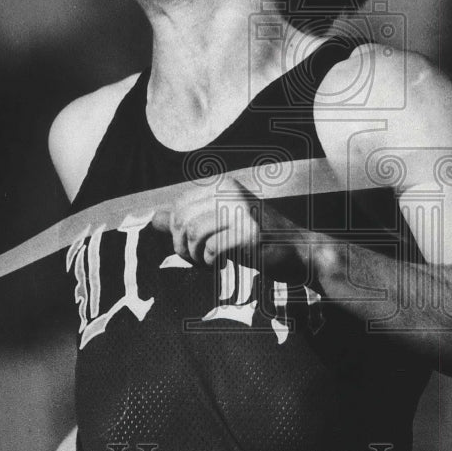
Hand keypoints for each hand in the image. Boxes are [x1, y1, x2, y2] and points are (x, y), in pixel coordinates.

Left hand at [152, 176, 309, 282]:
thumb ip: (187, 220)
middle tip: (195, 259)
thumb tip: (154, 219)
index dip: (176, 232)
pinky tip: (220, 265)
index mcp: (223, 186)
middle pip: (183, 220)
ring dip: (194, 256)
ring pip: (194, 234)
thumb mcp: (219, 225)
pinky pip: (212, 249)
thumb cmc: (257, 238)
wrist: (297, 250)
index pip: (180, 206)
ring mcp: (242, 211)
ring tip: (207, 263)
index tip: (189, 248)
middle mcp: (231, 192)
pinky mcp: (250, 233)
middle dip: (182, 246)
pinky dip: (209, 262)